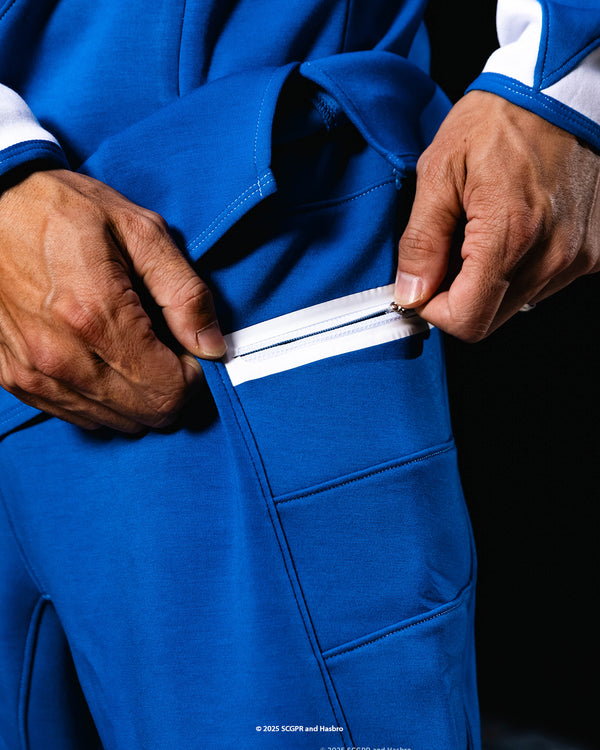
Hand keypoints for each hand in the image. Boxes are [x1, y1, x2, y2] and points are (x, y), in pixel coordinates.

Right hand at [0, 169, 225, 430]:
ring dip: (138, 396)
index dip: (194, 374)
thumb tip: (214, 347)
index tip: (189, 346)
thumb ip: (185, 294)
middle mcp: (62, 357)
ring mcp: (34, 373)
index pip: (171, 391)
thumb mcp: (141, 232)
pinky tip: (102, 359)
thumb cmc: (63, 211)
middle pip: (148, 414)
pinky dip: (104, 399)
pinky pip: (80, 417)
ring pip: (116, 422)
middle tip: (165, 346)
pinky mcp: (15, 379)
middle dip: (171, 387)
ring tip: (131, 347)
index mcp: (97, 317)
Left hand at [395, 91, 599, 340]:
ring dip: (489, 282)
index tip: (423, 285)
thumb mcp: (439, 171)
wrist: (560, 89)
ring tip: (483, 232)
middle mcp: (553, 255)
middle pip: (489, 319)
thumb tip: (410, 293)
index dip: (434, 311)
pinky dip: (520, 270)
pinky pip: (543, 285)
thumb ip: (421, 241)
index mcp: (511, 234)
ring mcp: (578, 256)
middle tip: (447, 254)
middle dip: (458, 298)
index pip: (468, 320)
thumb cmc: (499, 119)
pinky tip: (514, 231)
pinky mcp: (593, 253)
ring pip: (515, 305)